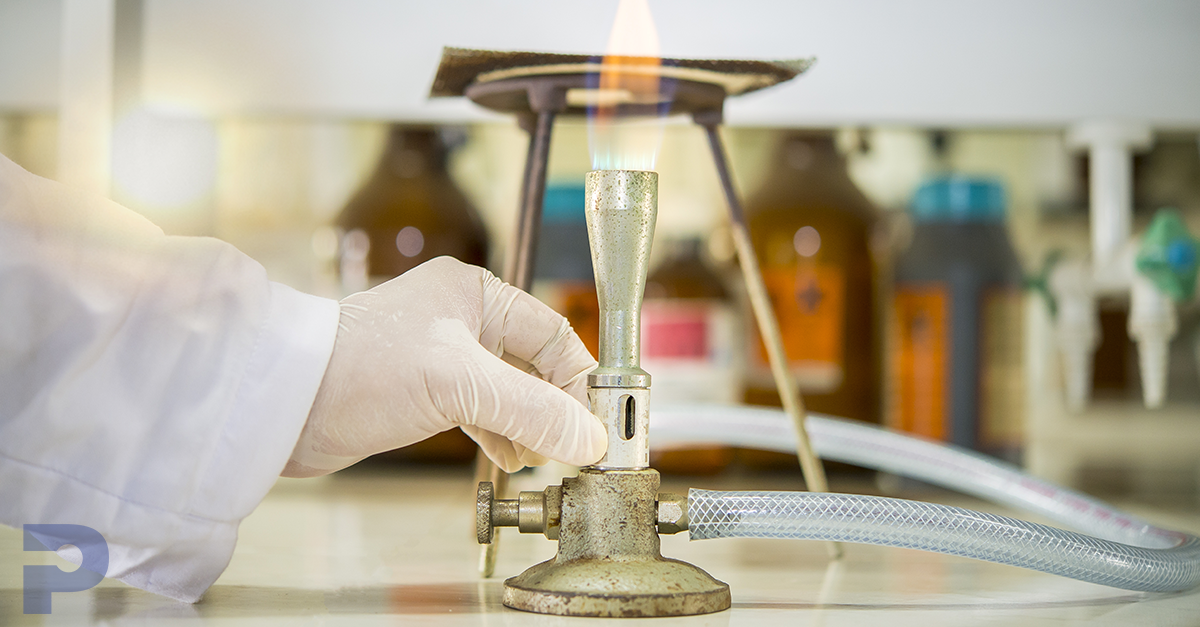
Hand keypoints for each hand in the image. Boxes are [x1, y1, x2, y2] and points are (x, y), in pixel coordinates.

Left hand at [283, 257, 604, 476]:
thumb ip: (531, 410)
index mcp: (475, 294)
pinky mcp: (424, 389)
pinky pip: (482, 408)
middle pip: (535, 364)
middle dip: (556, 407)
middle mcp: (461, 318)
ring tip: (540, 457)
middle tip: (572, 448)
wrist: (285, 403)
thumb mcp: (458, 384)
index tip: (594, 424)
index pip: (553, 334)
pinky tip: (509, 456)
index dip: (578, 381)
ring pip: (510, 390)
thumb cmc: (359, 370)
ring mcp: (442, 354)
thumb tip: (588, 439)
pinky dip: (501, 432)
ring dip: (529, 425)